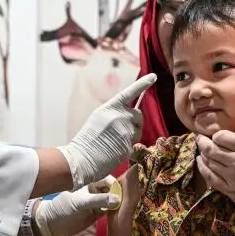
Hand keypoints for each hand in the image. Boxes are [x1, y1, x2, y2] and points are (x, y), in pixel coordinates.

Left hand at [34, 184, 120, 235]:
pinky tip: (121, 215)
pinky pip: (109, 210)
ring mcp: (96, 202)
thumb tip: (118, 199)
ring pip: (111, 200)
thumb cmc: (63, 209)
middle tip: (129, 201)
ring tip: (127, 208)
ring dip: (118, 203)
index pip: (107, 180)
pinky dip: (115, 211)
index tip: (123, 193)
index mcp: (89, 183)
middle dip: (119, 194)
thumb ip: (99, 200)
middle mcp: (94, 191)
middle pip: (111, 189)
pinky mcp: (97, 213)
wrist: (53, 224)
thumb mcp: (81, 203)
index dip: (115, 185)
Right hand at [58, 73, 156, 189]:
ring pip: (138, 130)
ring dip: (132, 136)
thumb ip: (113, 114)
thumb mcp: (97, 120)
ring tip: (116, 143)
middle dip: (136, 122)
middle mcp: (118, 116)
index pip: (128, 92)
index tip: (153, 76)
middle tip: (125, 131)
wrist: (80, 159)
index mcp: (108, 107)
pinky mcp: (128, 144)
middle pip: (138, 115)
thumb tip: (129, 116)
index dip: (142, 84)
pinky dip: (128, 147)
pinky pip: (134, 143)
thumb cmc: (87, 141)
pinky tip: (115, 151)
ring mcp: (124, 130)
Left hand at [195, 113, 234, 235]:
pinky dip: (202, 168)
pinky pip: (209, 177)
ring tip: (201, 147)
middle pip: (210, 148)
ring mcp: (231, 178)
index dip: (217, 133)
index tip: (217, 134)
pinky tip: (200, 162)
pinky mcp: (229, 191)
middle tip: (200, 137)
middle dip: (203, 140)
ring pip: (207, 161)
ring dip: (202, 153)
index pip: (222, 136)